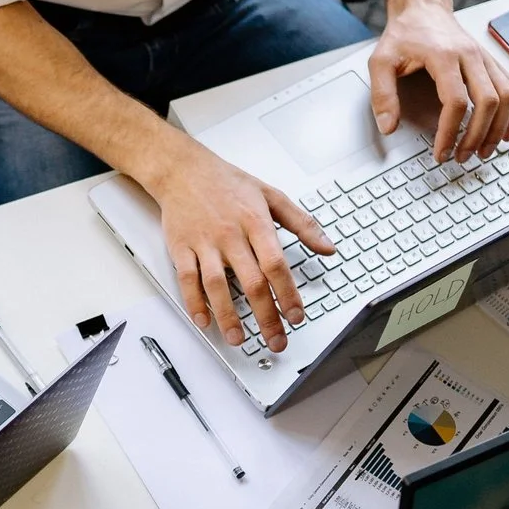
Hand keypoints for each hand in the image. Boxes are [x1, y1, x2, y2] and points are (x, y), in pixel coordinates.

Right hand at [138, 135, 335, 353]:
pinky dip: (194, 303)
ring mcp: (204, 243)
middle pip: (251, 283)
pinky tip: (204, 321)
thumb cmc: (227, 182)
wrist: (183, 170)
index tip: (296, 316)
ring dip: (228, 316)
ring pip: (217, 286)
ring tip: (239, 339)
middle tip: (275, 339)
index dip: (288, 294)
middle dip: (266, 316)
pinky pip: (187, 280)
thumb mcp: (272, 195)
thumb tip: (328, 247)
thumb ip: (302, 223)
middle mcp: (230, 235)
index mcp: (255, 222)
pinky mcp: (181, 248)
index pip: (276, 265)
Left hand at [369, 0, 508, 162]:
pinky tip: (505, 131)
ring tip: (484, 151)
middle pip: (488, 101)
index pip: (456, 101)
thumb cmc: (404, 35)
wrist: (423, 9)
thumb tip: (388, 127)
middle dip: (477, 135)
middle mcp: (470, 55)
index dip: (450, 132)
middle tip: (462, 157)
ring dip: (499, 127)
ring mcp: (485, 58)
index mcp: (443, 56)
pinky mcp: (492, 62)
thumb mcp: (381, 61)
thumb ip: (382, 94)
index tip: (441, 152)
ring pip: (507, 95)